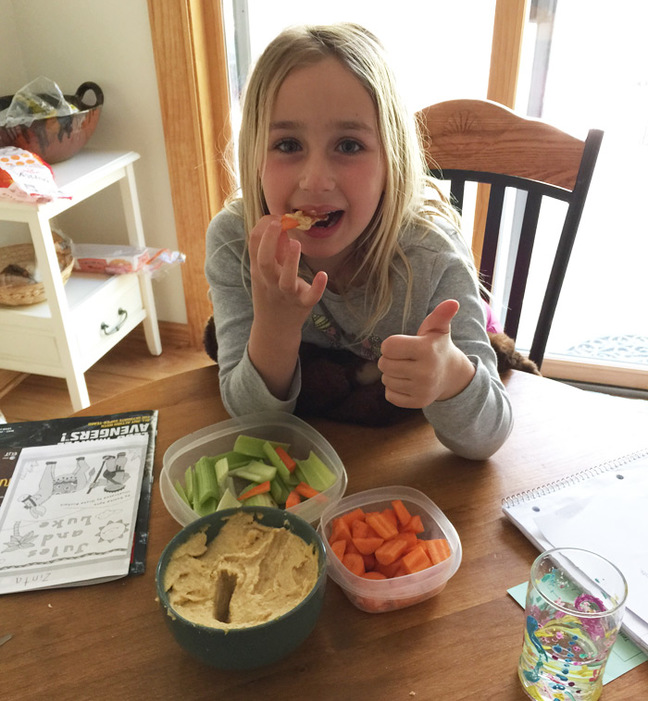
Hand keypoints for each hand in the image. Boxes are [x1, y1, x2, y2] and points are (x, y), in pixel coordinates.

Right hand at [247, 216, 327, 399]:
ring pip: (286, 280)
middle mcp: (270, 282)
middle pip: (265, 262)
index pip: (254, 246)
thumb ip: (274, 250)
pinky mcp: (302, 305)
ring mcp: (286, 295)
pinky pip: (309, 297)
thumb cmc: (271, 293)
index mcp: (260, 270)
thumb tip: (284, 225)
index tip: (273, 217)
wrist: (274, 328)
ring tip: (297, 243)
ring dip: (291, 262)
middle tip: (278, 222)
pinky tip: (323, 275)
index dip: (263, 229)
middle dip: (269, 241)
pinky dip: (316, 287)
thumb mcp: (266, 272)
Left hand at [378, 299, 475, 407]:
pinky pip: (389, 395)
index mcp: (427, 350)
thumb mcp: (438, 329)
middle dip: (390, 359)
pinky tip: (407, 382)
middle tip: (404, 358)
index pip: (388, 347)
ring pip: (386, 380)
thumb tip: (452, 302)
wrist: (452, 376)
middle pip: (384, 364)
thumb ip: (440, 315)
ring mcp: (422, 390)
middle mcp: (425, 372)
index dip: (391, 345)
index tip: (402, 345)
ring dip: (392, 374)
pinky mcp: (418, 403)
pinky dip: (394, 389)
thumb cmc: (437, 347)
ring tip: (407, 369)